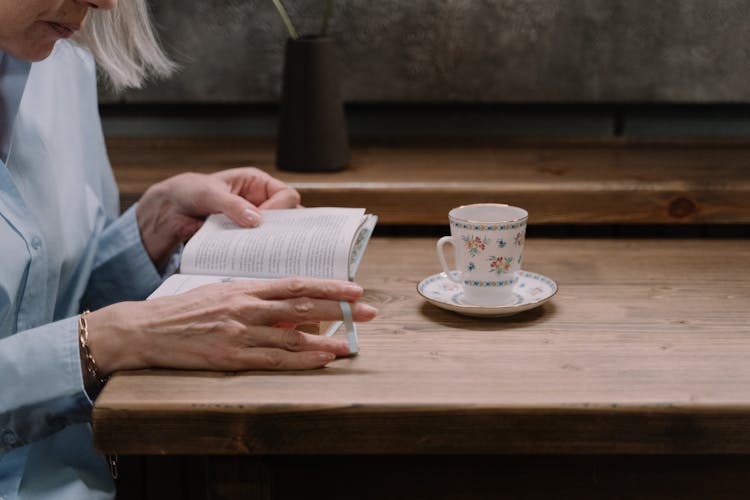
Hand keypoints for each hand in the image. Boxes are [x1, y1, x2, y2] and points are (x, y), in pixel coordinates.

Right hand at [85, 278, 376, 371]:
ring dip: (326, 339)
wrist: (147, 329)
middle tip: (369, 312)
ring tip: (352, 343)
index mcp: (245, 287)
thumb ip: (255, 298)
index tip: (355, 289)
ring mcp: (240, 332)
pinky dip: (300, 359)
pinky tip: (321, 359)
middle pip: (302, 306)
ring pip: (292, 335)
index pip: (296, 284)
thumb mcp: (222, 292)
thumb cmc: (186, 310)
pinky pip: (273, 359)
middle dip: (340, 309)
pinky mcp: (231, 356)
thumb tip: (288, 309)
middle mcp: (247, 306)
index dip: (329, 287)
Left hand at [137, 168, 300, 268]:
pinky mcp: (244, 238)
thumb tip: (255, 220)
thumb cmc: (189, 191)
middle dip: (283, 230)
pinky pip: (259, 246)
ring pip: (275, 234)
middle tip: (277, 243)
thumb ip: (232, 205)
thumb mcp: (210, 194)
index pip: (286, 195)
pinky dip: (258, 253)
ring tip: (266, 254)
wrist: (169, 211)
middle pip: (288, 217)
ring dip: (271, 243)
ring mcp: (253, 222)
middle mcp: (261, 202)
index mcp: (258, 184)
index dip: (282, 208)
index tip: (264, 221)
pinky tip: (253, 260)